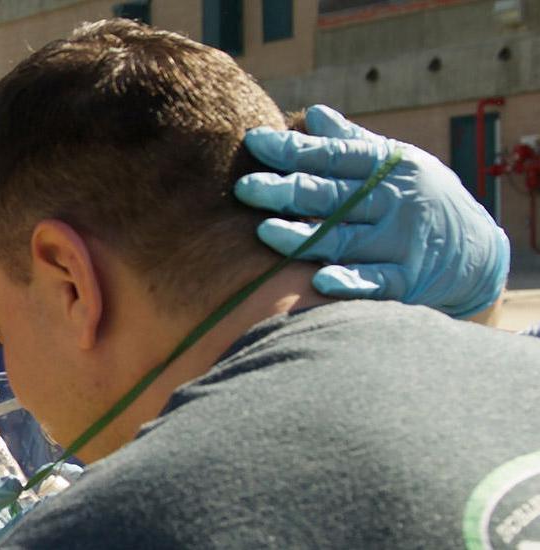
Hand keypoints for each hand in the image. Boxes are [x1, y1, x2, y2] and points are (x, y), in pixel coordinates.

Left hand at [236, 105, 508, 317]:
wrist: (475, 252)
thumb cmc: (417, 198)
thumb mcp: (395, 162)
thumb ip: (351, 143)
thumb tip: (313, 113)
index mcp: (387, 166)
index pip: (334, 156)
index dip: (293, 149)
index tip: (254, 141)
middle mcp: (393, 201)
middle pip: (331, 196)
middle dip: (287, 190)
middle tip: (244, 187)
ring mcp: (400, 242)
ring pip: (344, 239)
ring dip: (304, 237)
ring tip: (264, 232)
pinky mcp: (407, 280)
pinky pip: (375, 282)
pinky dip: (349, 282)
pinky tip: (319, 281)